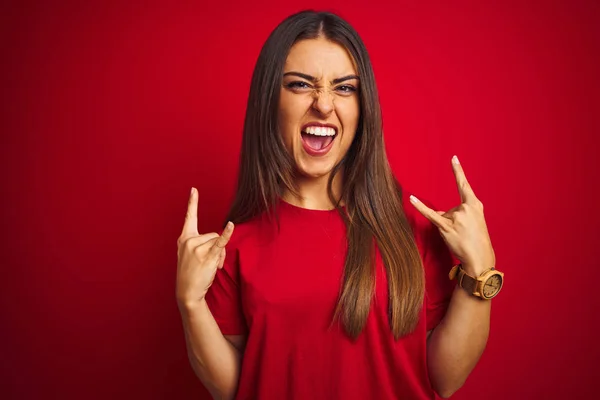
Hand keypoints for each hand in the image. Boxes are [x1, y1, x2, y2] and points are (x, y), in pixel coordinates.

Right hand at [176, 187, 233, 306]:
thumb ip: (200, 244)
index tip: (194, 189)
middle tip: (208, 262)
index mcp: (184, 239)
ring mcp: (197, 248)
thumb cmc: (190, 273)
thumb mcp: (190, 255)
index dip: (192, 203)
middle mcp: (189, 241)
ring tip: (210, 266)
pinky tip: (231, 225)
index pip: (189, 218)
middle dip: (215, 247)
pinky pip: (220, 242)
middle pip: (212, 234)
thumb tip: (220, 238)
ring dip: (219, 255)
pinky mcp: (207, 255)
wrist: (187, 292)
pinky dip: (227, 234)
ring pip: (218, 241)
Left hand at [409, 156, 494, 275]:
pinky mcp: (446, 227)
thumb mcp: (473, 222)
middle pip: (450, 210)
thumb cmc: (476, 240)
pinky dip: (420, 206)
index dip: (458, 171)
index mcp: (475, 205)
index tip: (453, 158)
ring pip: (443, 217)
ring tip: (460, 238)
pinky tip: (411, 199)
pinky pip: (430, 214)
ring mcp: (456, 218)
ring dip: (448, 228)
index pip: (464, 185)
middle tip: (465, 234)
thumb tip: (436, 212)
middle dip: (453, 222)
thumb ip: (456, 214)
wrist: (480, 258)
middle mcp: (466, 209)